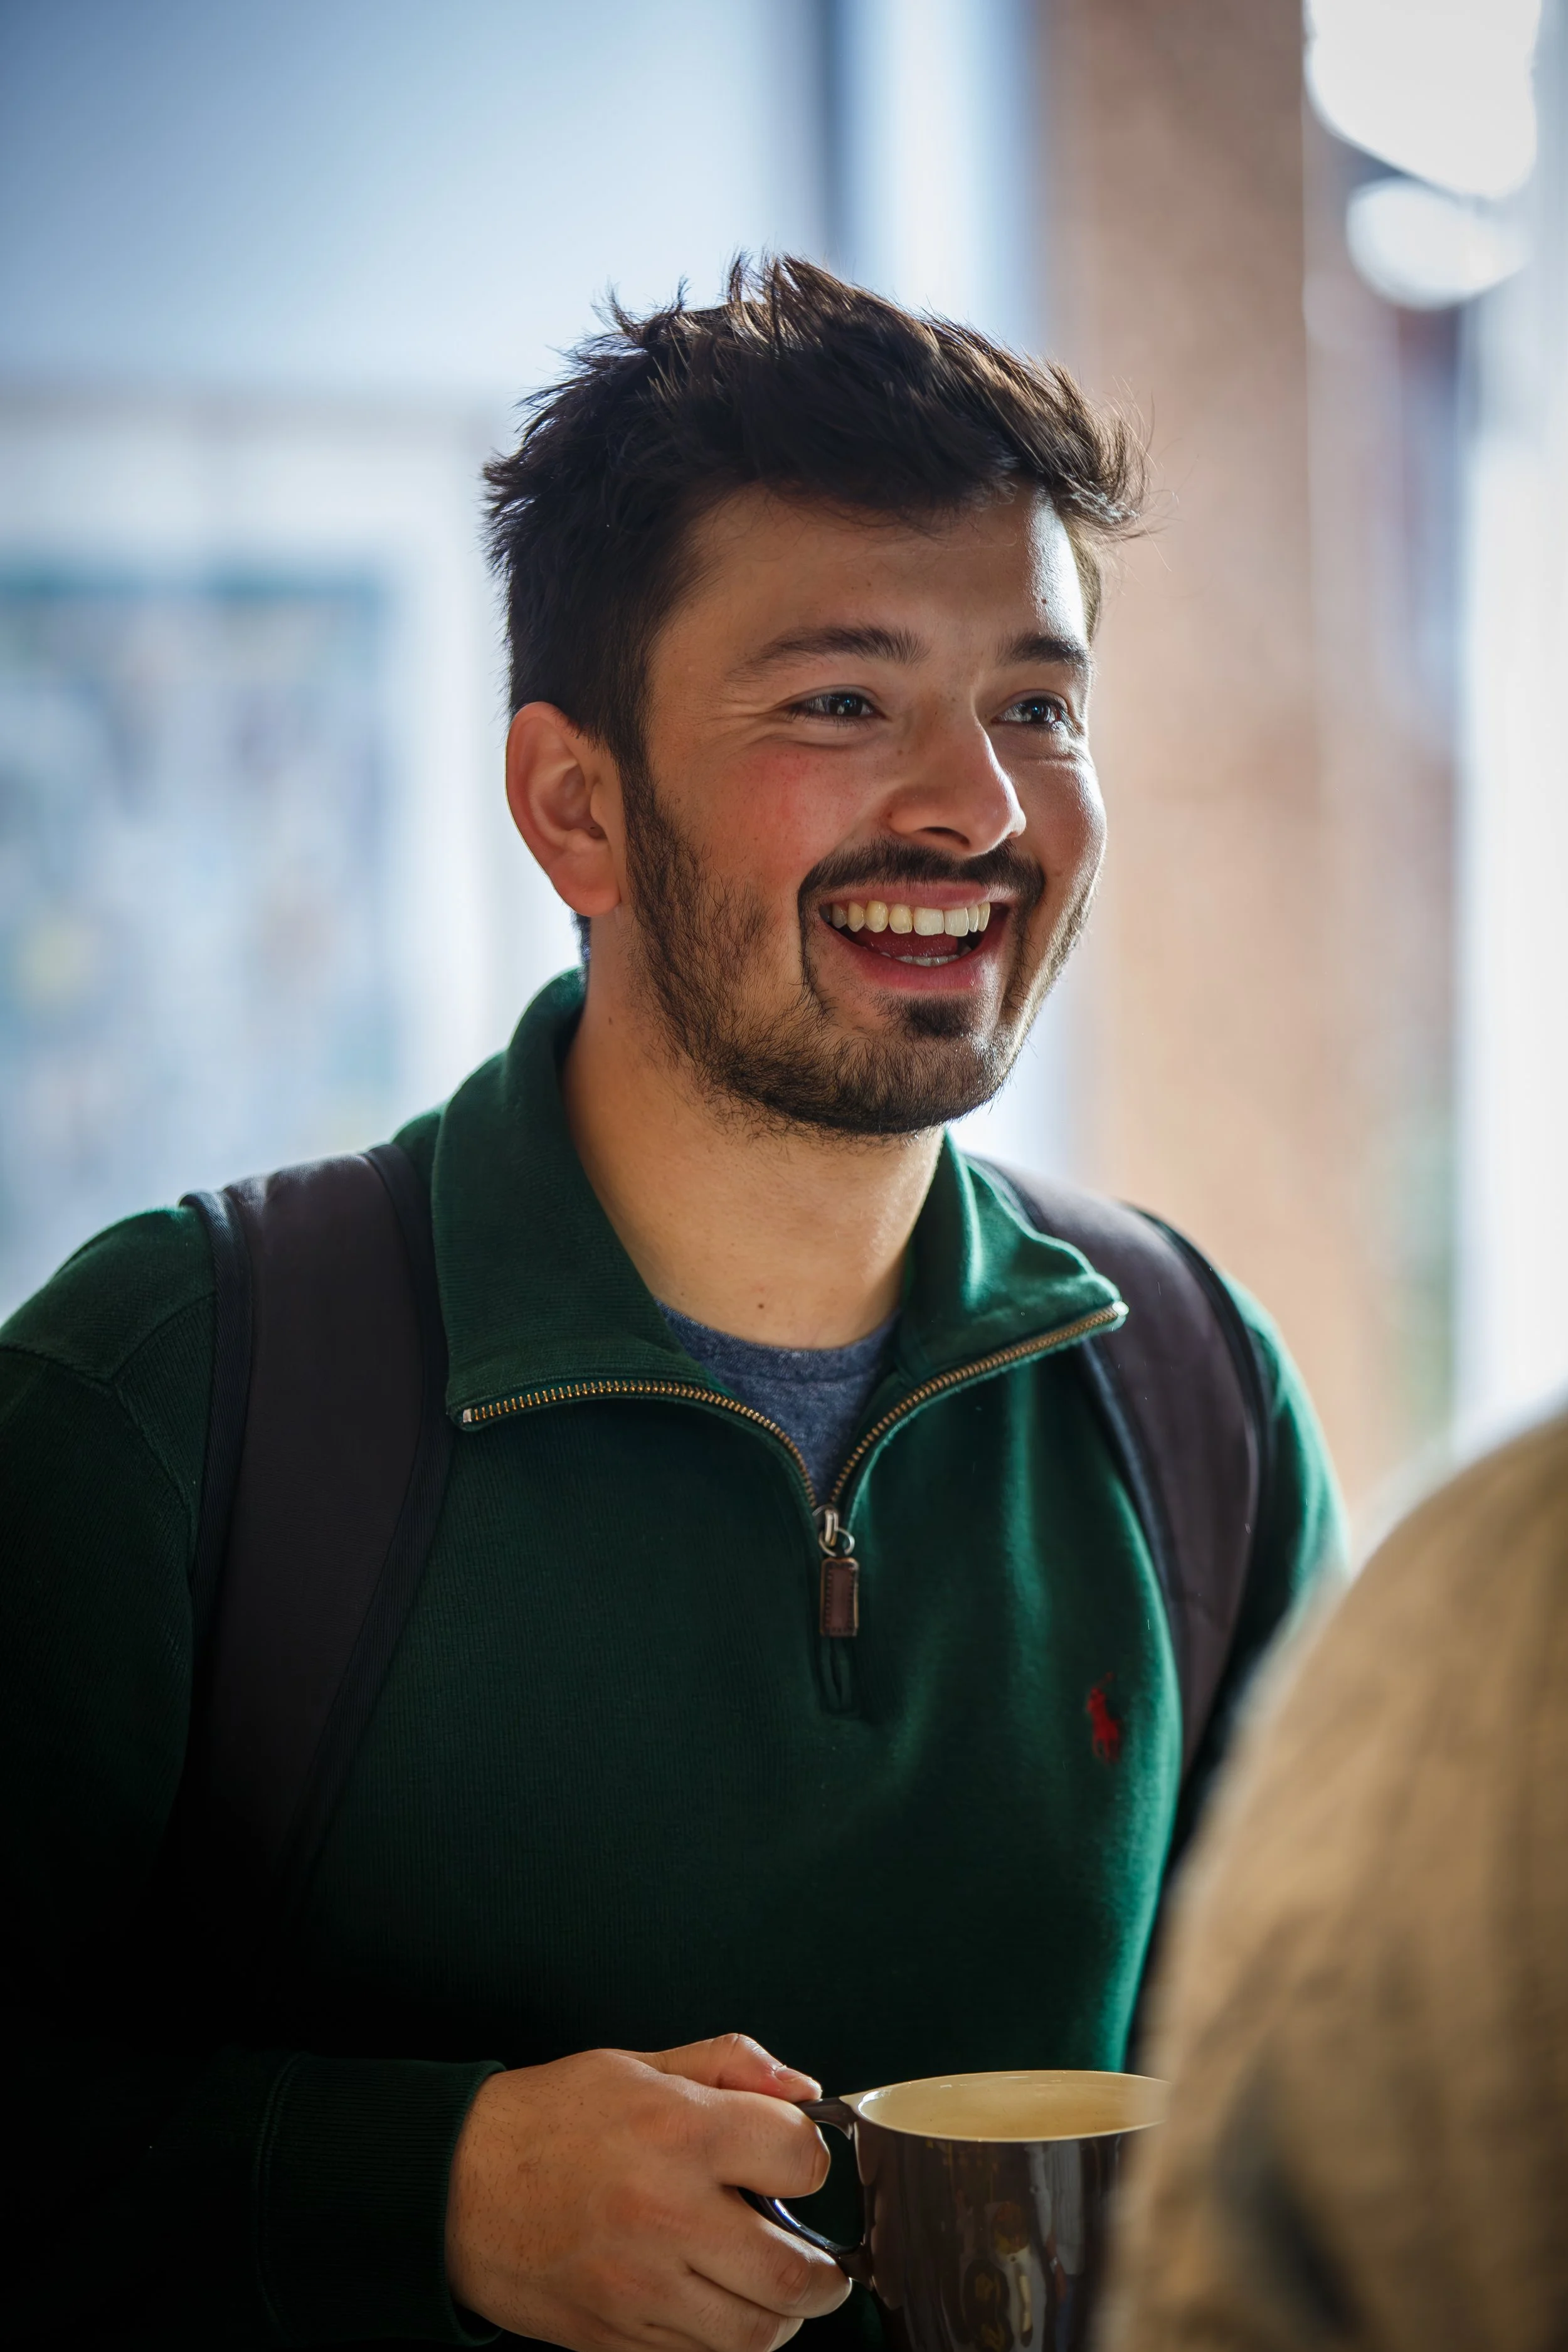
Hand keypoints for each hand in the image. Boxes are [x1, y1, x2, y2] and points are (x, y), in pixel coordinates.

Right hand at [445, 2031, 851, 2351]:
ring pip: (754, 2335)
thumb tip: (803, 2093)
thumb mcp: (641, 2065)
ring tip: (771, 2290)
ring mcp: (642, 2288)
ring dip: (780, 2317)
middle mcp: (668, 2216)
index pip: (800, 2161)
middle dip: (826, 2274)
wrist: (456, 2186)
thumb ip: (730, 2066)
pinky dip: (723, 2341)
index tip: (797, 2165)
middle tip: (824, 2265)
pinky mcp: (616, 2339)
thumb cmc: (550, 2119)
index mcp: (680, 2133)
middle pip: (794, 2274)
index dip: (811, 2160)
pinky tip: (715, 2307)